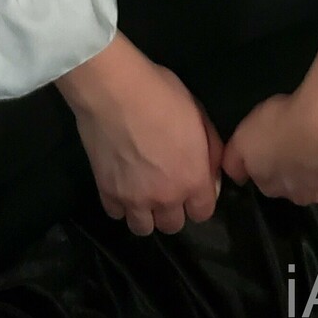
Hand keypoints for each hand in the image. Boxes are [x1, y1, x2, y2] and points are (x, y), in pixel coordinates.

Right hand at [66, 46, 223, 235]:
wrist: (115, 89)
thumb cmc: (161, 94)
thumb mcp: (199, 113)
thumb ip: (211, 149)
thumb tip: (211, 174)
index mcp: (192, 179)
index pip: (202, 213)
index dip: (198, 199)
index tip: (190, 184)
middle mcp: (165, 198)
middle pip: (172, 225)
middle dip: (171, 208)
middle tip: (164, 184)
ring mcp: (133, 199)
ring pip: (143, 228)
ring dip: (145, 213)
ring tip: (141, 190)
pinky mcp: (107, 192)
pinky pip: (116, 213)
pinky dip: (119, 203)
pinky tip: (120, 184)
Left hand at [222, 87, 317, 206]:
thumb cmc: (285, 123)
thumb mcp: (245, 135)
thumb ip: (234, 159)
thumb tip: (235, 177)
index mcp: (271, 185)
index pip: (266, 180)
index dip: (270, 162)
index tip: (275, 144)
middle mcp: (297, 198)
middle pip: (293, 186)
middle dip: (295, 170)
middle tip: (301, 141)